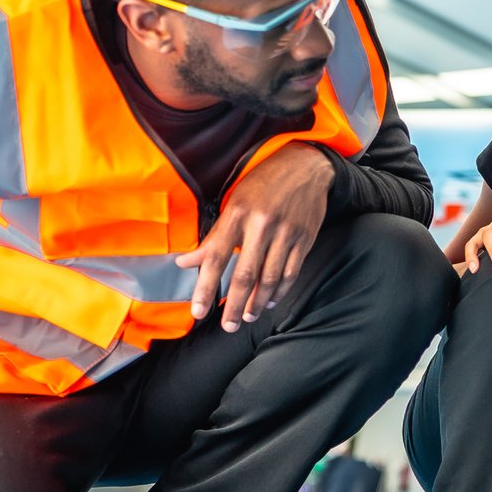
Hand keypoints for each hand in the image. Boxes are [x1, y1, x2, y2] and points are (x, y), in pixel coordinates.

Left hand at [178, 143, 333, 331]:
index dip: (205, 287)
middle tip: (227, 326)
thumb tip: (185, 263)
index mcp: (237, 214)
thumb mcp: (232, 203)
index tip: (198, 312)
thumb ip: (213, 236)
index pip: (216, 257)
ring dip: (257, 302)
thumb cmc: (263, 184)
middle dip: (233, 305)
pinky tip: (270, 301)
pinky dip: (281, 290)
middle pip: (245, 274)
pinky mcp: (305, 237)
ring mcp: (286, 232)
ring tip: (247, 317)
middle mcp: (261, 224)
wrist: (305, 165)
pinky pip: (292, 271)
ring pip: (270, 277)